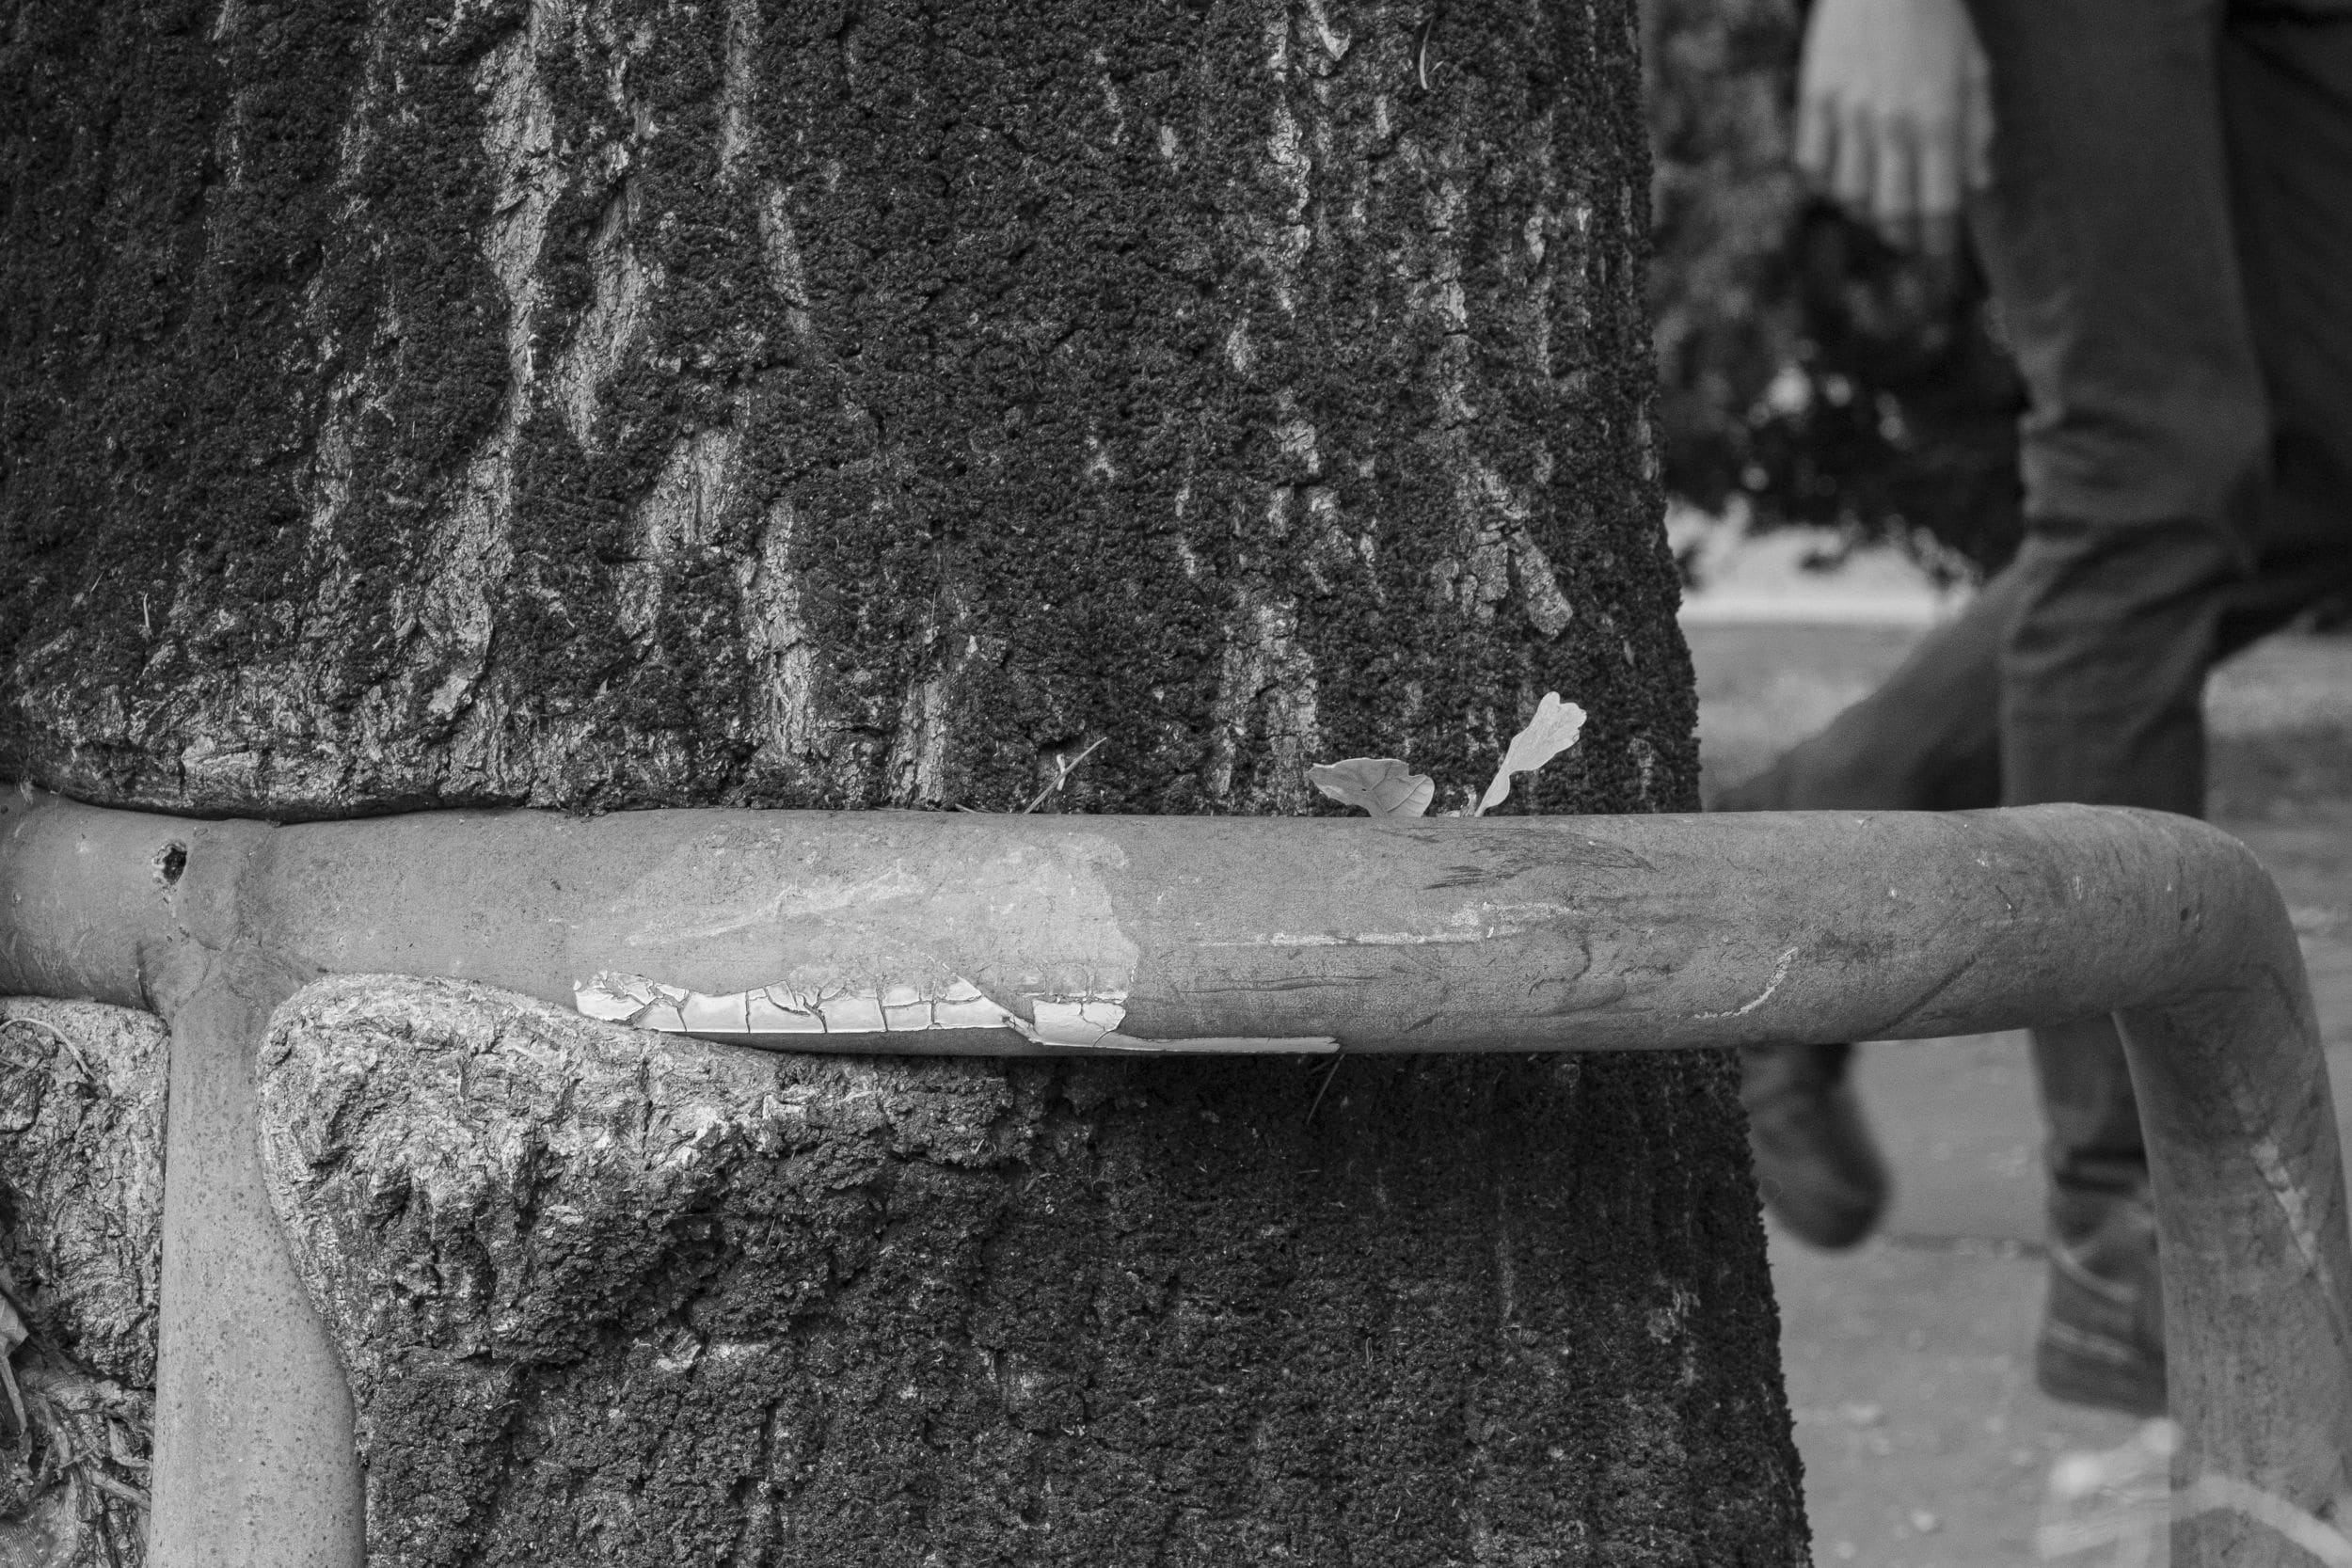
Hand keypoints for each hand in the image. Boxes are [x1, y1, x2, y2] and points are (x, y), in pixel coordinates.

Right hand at [1796, 0, 1992, 256]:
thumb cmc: (1937, 18)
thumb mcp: (1973, 67)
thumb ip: (1976, 128)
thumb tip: (1978, 184)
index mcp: (1938, 118)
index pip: (1937, 204)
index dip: (1937, 241)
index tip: (1937, 256)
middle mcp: (1892, 124)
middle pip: (1890, 211)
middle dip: (1900, 236)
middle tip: (1905, 240)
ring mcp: (1848, 114)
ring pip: (1848, 195)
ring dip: (1862, 209)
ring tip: (1872, 204)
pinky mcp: (1815, 98)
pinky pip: (1811, 164)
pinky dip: (1824, 180)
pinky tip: (1838, 173)